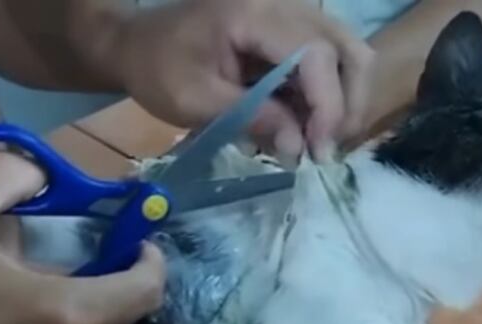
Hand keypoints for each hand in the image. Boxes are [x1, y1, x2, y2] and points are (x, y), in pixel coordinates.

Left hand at [110, 0, 376, 161]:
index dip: (327, 105)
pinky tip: (304, 127)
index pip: (315, 53)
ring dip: (341, 102)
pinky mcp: (291, 29)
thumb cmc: (157, 70)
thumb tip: (300, 148)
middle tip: (324, 151)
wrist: (135, 44)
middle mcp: (282, 2)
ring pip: (346, 52)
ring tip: (316, 142)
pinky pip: (328, 59)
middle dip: (345, 105)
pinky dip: (325, 96)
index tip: (318, 151)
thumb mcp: (193, 101)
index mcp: (252, 11)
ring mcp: (290, 12)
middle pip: (346, 48)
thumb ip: (250, 119)